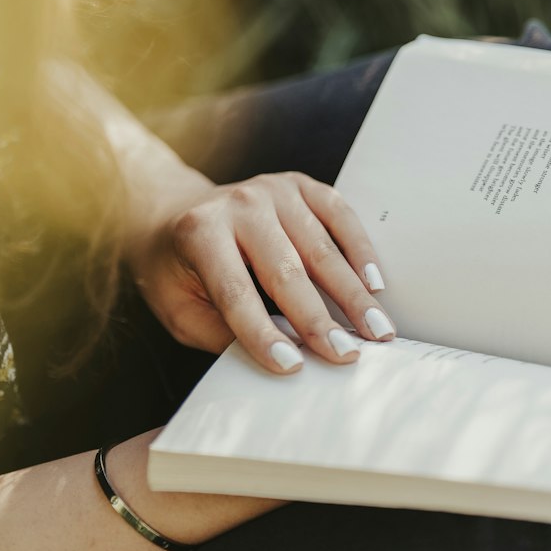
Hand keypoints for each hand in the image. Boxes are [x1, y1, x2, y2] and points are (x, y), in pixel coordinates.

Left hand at [128, 171, 393, 374]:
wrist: (174, 208)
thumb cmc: (177, 267)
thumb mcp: (177, 307)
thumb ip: (220, 332)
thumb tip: (277, 353)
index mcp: (200, 233)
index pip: (235, 292)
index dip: (262, 332)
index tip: (291, 366)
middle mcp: (239, 204)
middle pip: (285, 270)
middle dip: (319, 318)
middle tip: (347, 355)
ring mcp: (272, 189)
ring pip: (319, 247)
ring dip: (352, 293)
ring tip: (377, 330)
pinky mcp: (298, 184)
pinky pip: (339, 214)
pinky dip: (360, 250)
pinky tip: (374, 283)